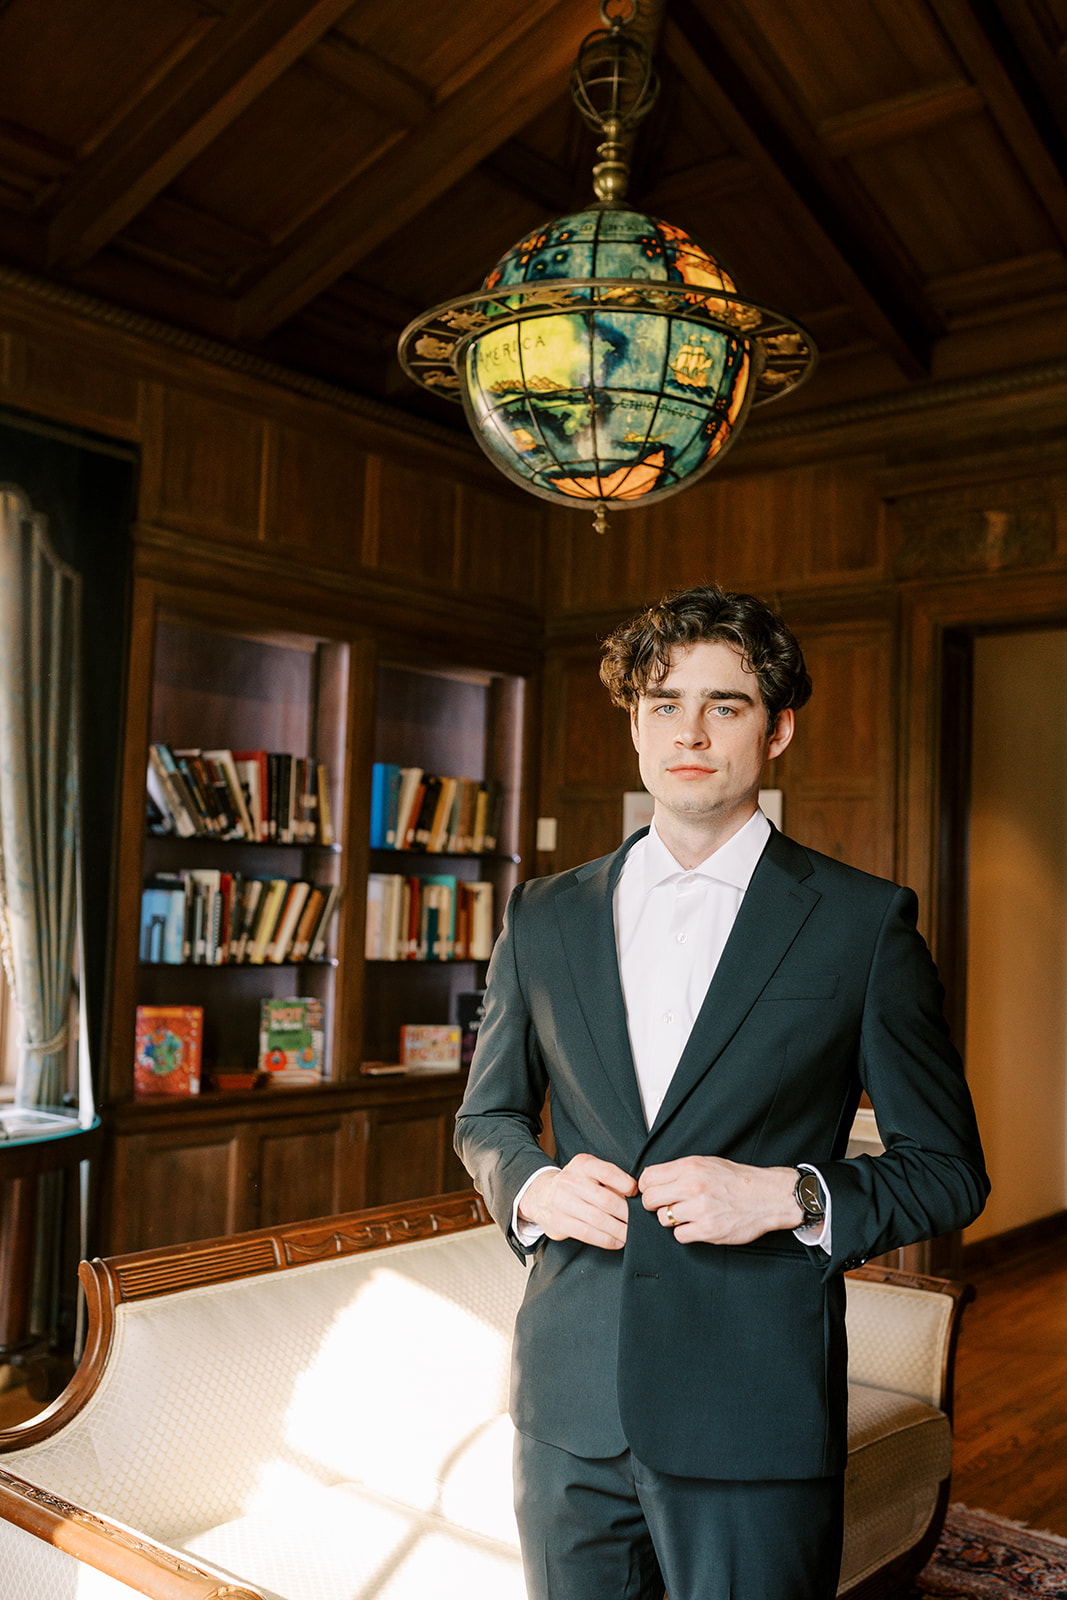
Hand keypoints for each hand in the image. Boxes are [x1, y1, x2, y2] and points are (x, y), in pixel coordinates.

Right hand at [518, 1153, 637, 1249]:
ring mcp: (563, 1202)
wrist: (541, 1194)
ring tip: (630, 1234)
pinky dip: (607, 1240)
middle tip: (639, 1221)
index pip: (608, 1172)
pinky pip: (588, 1234)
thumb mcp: (588, 1172)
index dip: (626, 1184)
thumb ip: (609, 1181)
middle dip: (626, 1214)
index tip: (636, 1194)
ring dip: (619, 1230)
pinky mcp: (560, 1222)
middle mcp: (571, 1181)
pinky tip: (617, 1241)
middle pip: (606, 1199)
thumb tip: (636, 1197)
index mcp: (582, 1164)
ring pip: (598, 1219)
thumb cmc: (574, 1184)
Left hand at [638, 1156, 800, 1244]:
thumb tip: (653, 1179)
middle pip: (650, 1200)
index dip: (646, 1187)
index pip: (648, 1177)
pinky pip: (679, 1235)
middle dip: (652, 1205)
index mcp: (690, 1167)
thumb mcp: (707, 1163)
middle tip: (662, 1206)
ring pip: (663, 1219)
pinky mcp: (708, 1230)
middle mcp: (692, 1186)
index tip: (651, 1192)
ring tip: (687, 1214)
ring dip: (671, 1219)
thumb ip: (680, 1170)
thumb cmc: (737, 1180)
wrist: (767, 1196)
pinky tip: (697, 1225)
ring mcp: (700, 1209)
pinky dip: (685, 1232)